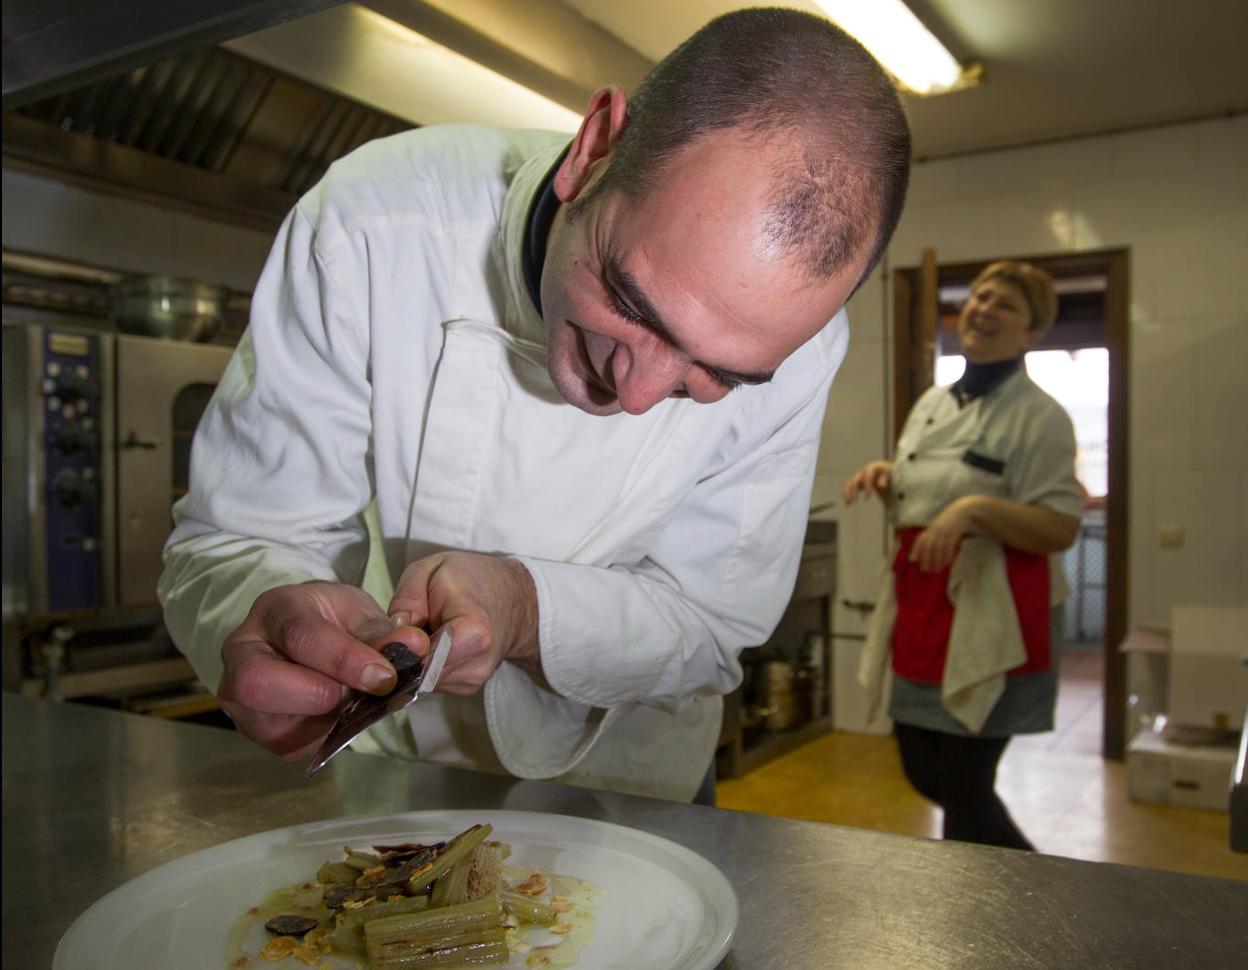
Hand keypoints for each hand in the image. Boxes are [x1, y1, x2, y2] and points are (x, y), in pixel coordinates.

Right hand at [217, 582, 428, 759]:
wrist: (309, 636)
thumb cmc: (334, 621)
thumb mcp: (360, 613)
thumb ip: (381, 633)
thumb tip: (412, 647)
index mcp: (276, 609)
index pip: (302, 636)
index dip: (344, 660)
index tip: (384, 676)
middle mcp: (242, 649)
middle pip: (257, 683)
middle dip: (316, 696)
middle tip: (358, 696)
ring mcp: (237, 692)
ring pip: (269, 724)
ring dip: (323, 721)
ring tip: (351, 703)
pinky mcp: (251, 725)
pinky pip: (285, 744)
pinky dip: (321, 735)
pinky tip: (337, 715)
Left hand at [387, 552, 539, 695]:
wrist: (514, 599)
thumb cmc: (472, 578)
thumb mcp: (432, 569)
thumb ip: (407, 599)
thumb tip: (390, 636)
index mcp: (473, 633)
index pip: (424, 659)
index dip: (399, 648)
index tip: (395, 632)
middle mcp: (477, 665)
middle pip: (416, 672)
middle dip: (401, 655)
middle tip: (403, 628)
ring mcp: (472, 681)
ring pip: (420, 679)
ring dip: (412, 660)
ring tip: (423, 632)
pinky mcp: (466, 688)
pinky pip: (430, 680)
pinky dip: (424, 664)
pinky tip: (433, 643)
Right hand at [842, 460, 892, 504]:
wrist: (885, 470)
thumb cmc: (888, 473)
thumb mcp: (889, 475)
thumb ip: (885, 479)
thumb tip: (881, 485)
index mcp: (873, 467)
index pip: (867, 475)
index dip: (866, 486)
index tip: (867, 497)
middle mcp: (863, 471)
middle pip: (855, 480)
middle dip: (854, 490)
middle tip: (855, 500)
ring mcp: (859, 476)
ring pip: (850, 484)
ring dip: (848, 493)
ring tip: (848, 503)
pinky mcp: (857, 482)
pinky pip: (849, 488)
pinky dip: (847, 495)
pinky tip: (848, 503)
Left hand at [910, 497, 975, 571]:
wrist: (963, 511)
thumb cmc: (949, 523)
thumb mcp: (939, 527)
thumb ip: (932, 538)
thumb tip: (926, 554)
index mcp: (931, 528)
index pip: (920, 540)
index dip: (915, 550)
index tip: (912, 560)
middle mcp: (936, 529)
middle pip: (929, 546)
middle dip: (926, 559)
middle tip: (925, 570)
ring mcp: (946, 530)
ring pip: (939, 547)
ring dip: (937, 560)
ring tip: (936, 570)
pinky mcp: (955, 532)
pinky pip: (950, 545)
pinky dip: (948, 555)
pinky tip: (947, 563)